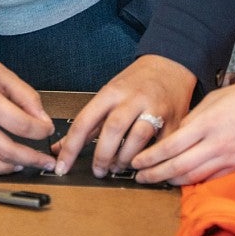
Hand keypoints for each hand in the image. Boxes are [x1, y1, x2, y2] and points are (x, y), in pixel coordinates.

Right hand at [0, 36, 56, 174]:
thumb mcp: (2, 72)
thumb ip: (25, 96)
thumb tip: (42, 119)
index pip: (20, 124)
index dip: (40, 130)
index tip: (47, 129)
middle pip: (4, 150)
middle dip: (30, 159)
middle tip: (44, 160)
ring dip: (5, 170)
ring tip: (20, 165)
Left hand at [54, 54, 194, 177]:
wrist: (170, 65)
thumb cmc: (137, 81)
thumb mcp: (109, 94)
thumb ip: (88, 123)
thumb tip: (60, 147)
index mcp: (111, 92)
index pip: (84, 122)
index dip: (70, 149)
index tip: (62, 167)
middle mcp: (132, 98)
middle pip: (113, 130)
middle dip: (102, 156)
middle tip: (98, 171)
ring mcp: (155, 108)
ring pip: (137, 138)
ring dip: (125, 159)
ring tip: (119, 166)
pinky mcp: (174, 120)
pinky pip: (161, 144)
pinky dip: (150, 158)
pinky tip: (142, 163)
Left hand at [131, 65, 234, 185]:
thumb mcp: (216, 99)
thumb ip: (194, 119)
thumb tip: (177, 135)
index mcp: (206, 123)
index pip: (170, 146)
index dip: (150, 158)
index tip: (136, 162)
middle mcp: (216, 143)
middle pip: (178, 166)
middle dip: (155, 175)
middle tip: (140, 178)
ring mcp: (231, 156)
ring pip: (195, 176)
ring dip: (173, 180)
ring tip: (159, 181)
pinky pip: (214, 177)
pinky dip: (197, 180)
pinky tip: (186, 180)